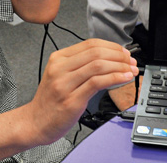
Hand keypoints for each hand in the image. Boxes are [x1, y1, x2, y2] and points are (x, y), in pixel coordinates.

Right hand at [22, 39, 138, 145]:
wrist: (35, 122)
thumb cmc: (51, 101)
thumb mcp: (61, 75)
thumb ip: (81, 65)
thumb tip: (109, 59)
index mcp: (58, 58)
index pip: (90, 44)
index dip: (111, 46)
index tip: (124, 53)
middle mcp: (60, 68)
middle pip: (96, 53)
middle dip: (118, 56)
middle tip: (131, 62)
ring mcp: (65, 84)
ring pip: (98, 65)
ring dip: (120, 67)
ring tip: (131, 71)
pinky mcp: (72, 100)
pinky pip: (97, 83)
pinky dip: (115, 78)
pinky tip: (124, 79)